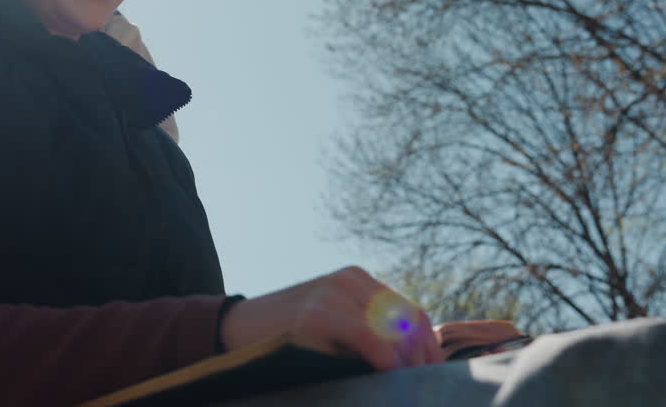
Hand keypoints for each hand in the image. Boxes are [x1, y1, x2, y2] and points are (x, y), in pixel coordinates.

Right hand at [219, 267, 441, 370]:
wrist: (234, 328)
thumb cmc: (288, 336)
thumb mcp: (333, 323)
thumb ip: (368, 329)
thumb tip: (412, 361)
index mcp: (357, 279)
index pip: (413, 314)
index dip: (428, 348)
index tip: (431, 376)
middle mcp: (349, 280)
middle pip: (409, 321)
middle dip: (421, 358)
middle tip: (420, 385)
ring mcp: (331, 293)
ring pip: (393, 328)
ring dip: (405, 361)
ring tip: (403, 384)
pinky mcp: (315, 313)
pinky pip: (367, 335)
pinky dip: (383, 356)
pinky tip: (386, 372)